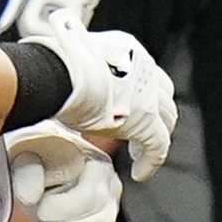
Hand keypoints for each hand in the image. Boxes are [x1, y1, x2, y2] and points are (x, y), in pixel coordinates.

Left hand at [5, 122, 121, 221]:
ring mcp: (107, 219)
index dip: (61, 209)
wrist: (45, 163)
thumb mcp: (28, 153)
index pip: (88, 198)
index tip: (36, 208)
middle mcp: (110, 194)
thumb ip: (27, 171)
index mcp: (98, 168)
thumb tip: (29, 198)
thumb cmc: (37, 156)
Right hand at [25, 13, 176, 180]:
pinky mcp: (146, 121)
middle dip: (156, 115)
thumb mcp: (71, 58)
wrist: (62, 71)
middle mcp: (144, 68)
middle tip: (142, 132)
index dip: (142, 93)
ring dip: (155, 137)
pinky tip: (139, 172)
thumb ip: (74, 66)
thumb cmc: (54, 62)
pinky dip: (150, 161)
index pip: (145, 73)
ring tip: (140, 153)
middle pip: (162, 96)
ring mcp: (148, 94)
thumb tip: (55, 69)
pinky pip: (157, 146)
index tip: (131, 107)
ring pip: (166, 120)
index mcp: (128, 49)